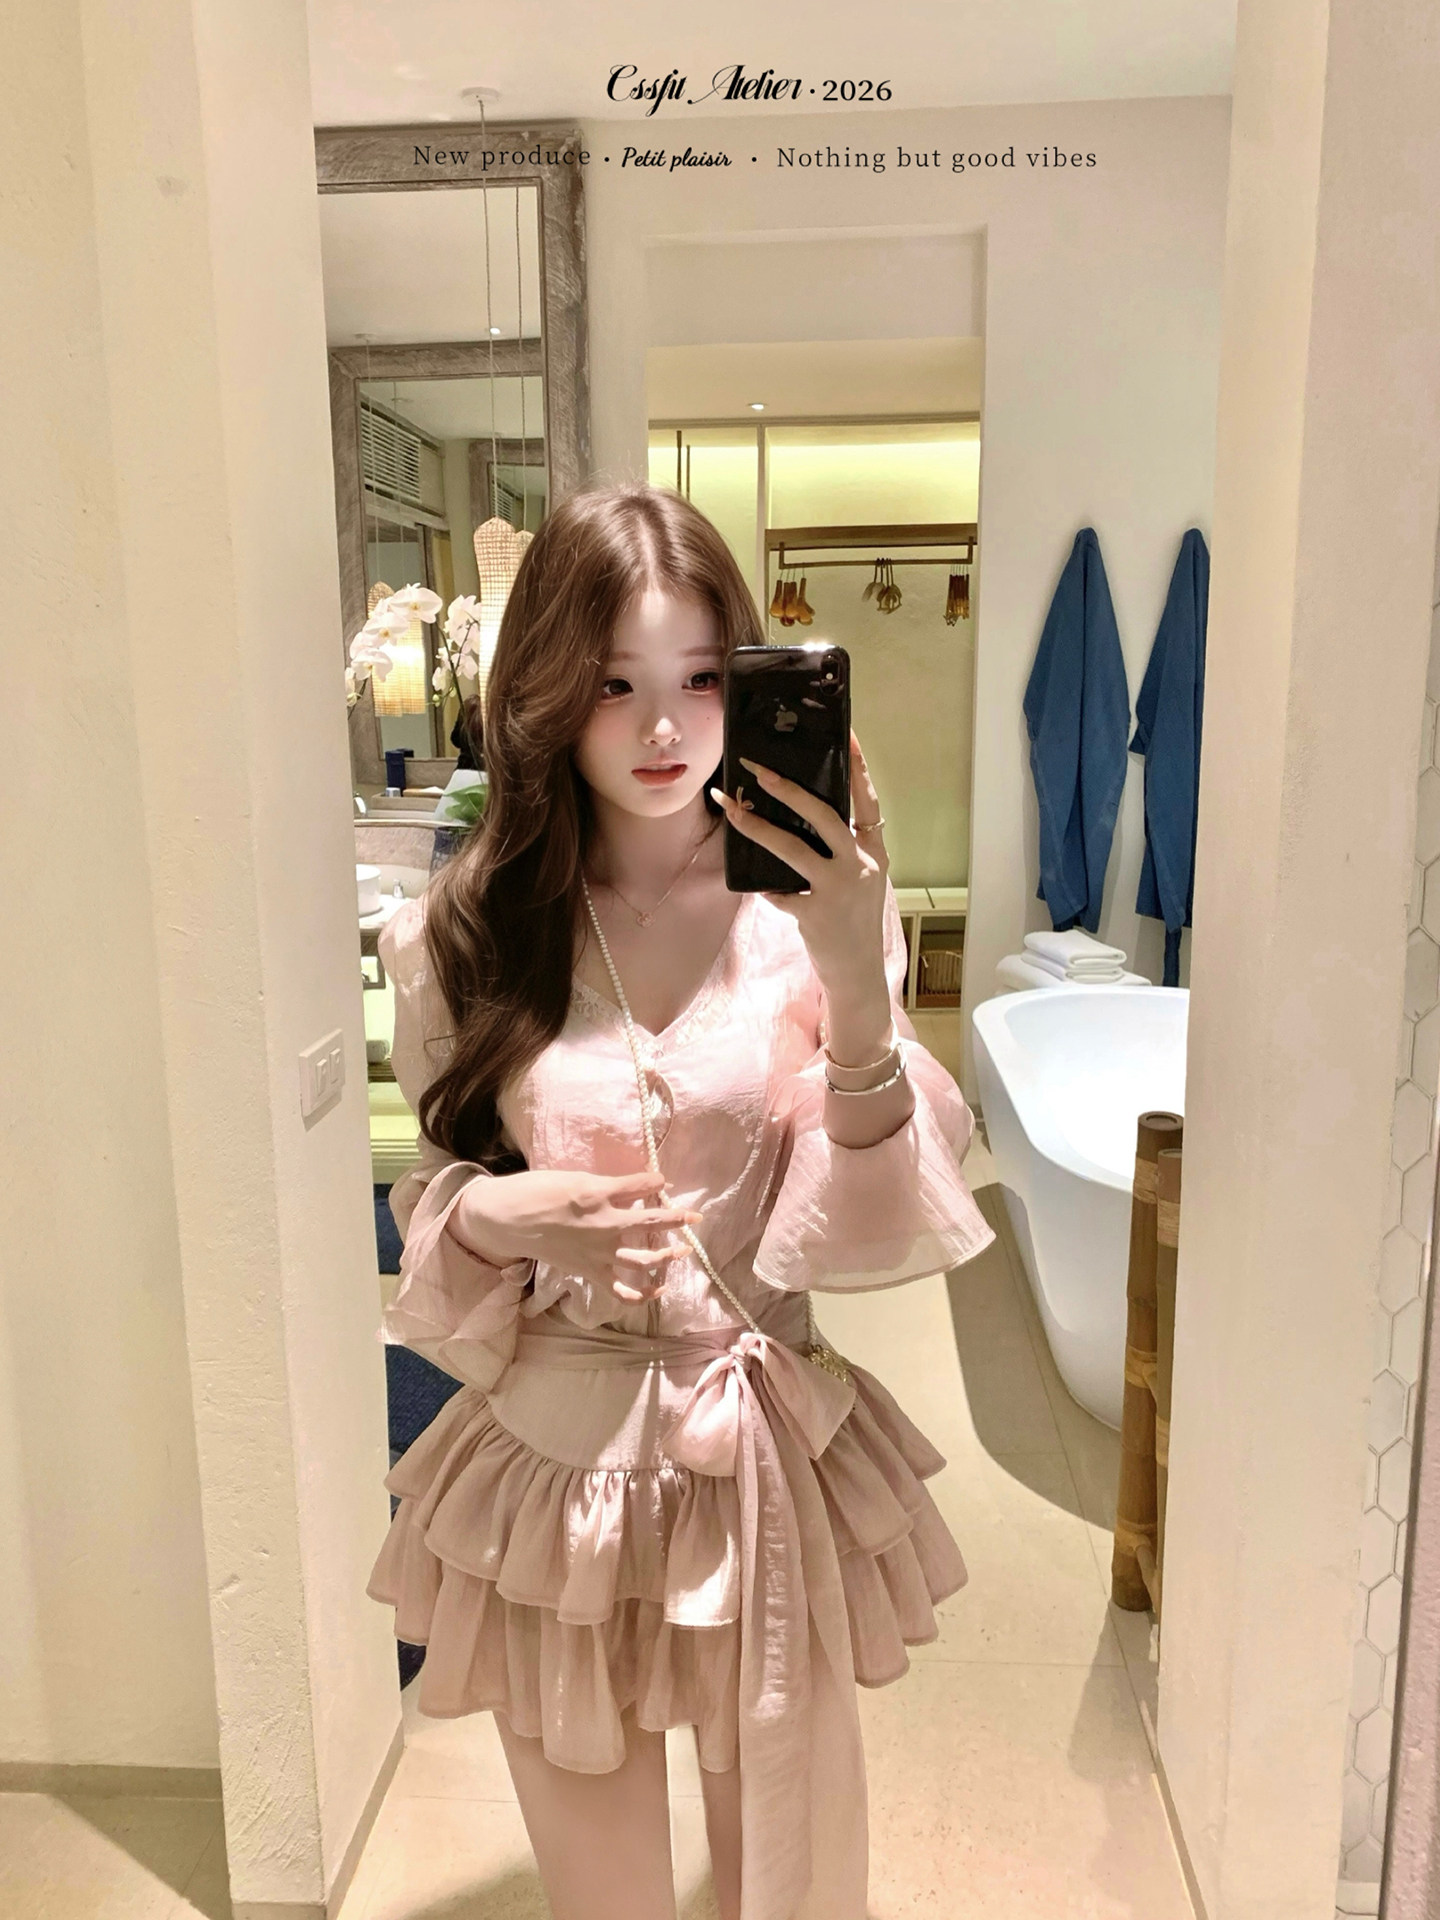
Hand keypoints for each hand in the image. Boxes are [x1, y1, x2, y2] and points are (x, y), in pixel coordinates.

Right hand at [449, 1166, 701, 1304]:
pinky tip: (658, 1290)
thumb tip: (638, 1184)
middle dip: (677, 1219)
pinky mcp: (590, 1272)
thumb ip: (608, 1184)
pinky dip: (641, 1295)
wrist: (509, 1219)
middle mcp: (605, 1224)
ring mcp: (598, 1252)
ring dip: (667, 1256)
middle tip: (694, 1217)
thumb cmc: (538, 1191)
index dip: (656, 1182)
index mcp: (599, 1193)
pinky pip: (621, 1290)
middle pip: (651, 1223)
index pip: (641, 1186)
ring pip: (644, 1259)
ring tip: (682, 1251)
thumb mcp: (575, 1177)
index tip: (664, 1180)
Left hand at [709, 730, 893, 1062]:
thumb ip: (843, 848)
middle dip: (787, 788)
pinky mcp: (815, 914)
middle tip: (755, 767)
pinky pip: (779, 891)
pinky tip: (751, 883)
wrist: (857, 972)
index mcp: (874, 851)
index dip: (857, 765)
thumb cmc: (852, 920)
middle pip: (824, 814)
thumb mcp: (860, 879)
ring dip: (757, 826)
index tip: (845, 731)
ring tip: (730, 807)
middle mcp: (860, 865)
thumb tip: (803, 811)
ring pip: (793, 848)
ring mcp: (838, 889)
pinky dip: (764, 886)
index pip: (866, 798)